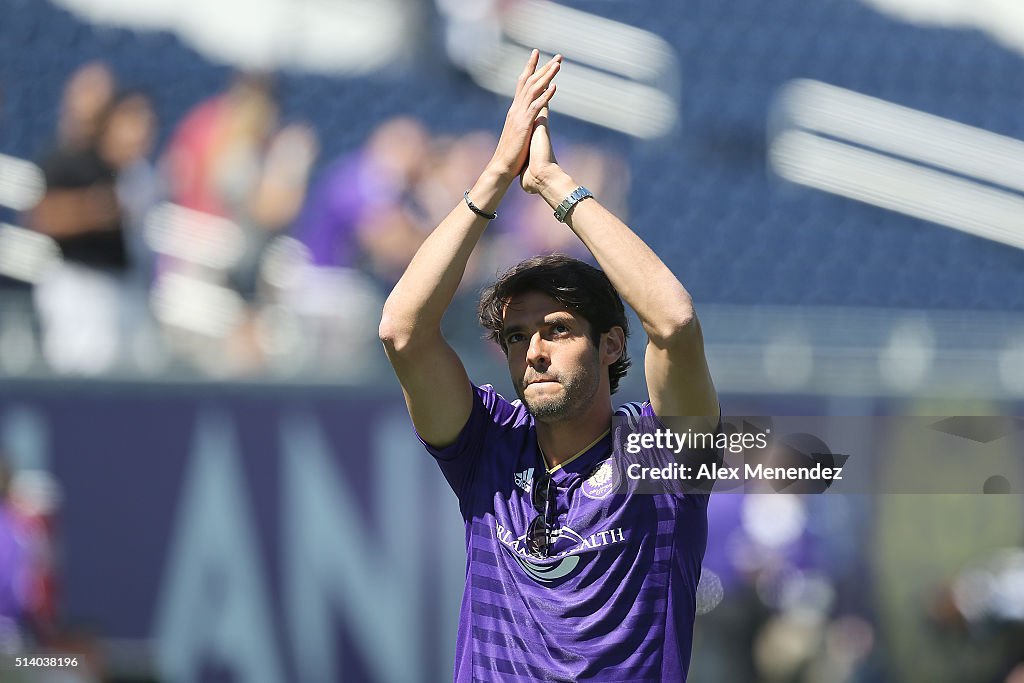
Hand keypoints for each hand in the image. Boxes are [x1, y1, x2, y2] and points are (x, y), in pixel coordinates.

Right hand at [488, 50, 559, 181]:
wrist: (501, 167)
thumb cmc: (510, 155)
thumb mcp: (517, 134)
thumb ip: (522, 124)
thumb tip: (528, 119)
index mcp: (515, 111)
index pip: (523, 84)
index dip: (530, 68)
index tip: (537, 54)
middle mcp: (516, 109)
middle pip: (530, 82)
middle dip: (544, 67)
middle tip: (558, 56)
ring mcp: (519, 116)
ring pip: (534, 90)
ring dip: (547, 76)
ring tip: (558, 65)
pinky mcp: (524, 125)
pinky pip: (535, 106)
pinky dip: (545, 96)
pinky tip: (554, 87)